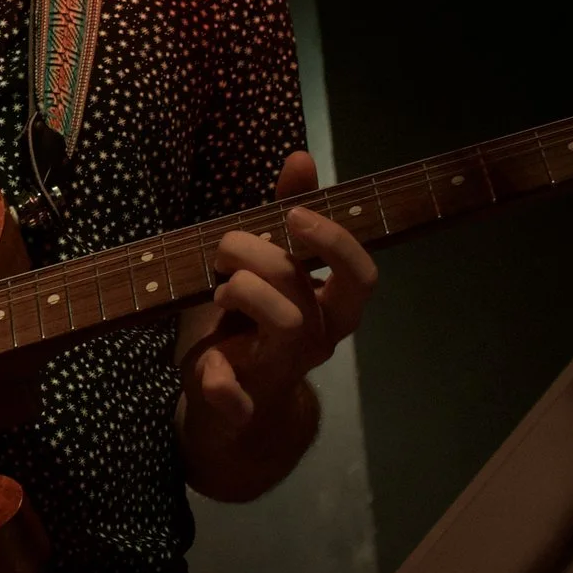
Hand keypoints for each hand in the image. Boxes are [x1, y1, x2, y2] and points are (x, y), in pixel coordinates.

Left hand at [185, 151, 377, 425]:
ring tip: (221, 289)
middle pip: (308, 292)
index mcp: (328, 308)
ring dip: (244, 293)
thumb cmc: (253, 326)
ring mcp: (280, 374)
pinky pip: (239, 400)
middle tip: (227, 250)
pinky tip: (211, 370)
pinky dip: (223, 384)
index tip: (293, 215)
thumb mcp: (269, 268)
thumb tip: (301, 157)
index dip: (334, 241)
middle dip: (264, 257)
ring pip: (285, 326)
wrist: (232, 416)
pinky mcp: (239, 406)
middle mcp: (315, 341)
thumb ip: (287, 216)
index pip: (361, 276)